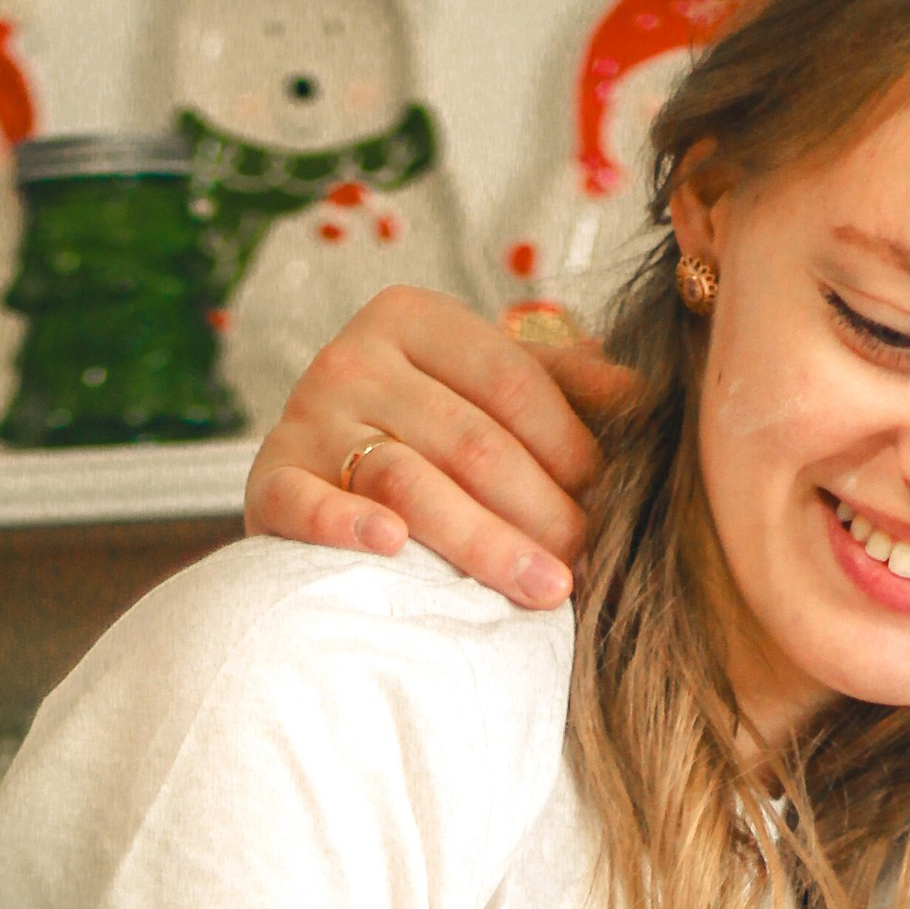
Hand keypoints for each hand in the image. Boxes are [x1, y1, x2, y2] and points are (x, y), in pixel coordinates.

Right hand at [242, 285, 627, 607]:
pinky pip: (306, 503)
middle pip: (469, 440)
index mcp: (413, 319)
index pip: (510, 380)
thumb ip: (556, 381)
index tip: (609, 496)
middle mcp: (354, 357)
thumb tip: (639, 393)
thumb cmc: (416, 428)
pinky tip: (389, 546)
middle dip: (541, 507)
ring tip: (546, 589)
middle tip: (587, 560)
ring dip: (485, 541)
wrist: (309, 469)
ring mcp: (307, 418)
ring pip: (409, 481)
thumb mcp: (481, 387)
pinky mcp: (270, 480)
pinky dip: (345, 523)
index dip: (569, 443)